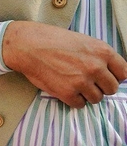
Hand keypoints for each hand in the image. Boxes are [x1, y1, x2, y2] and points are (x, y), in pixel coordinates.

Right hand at [3, 21, 126, 108]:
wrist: (29, 46)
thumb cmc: (53, 41)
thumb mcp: (84, 41)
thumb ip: (99, 56)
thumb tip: (110, 72)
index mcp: (102, 52)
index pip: (124, 73)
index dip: (116, 77)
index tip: (108, 78)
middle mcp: (96, 67)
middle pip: (112, 89)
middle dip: (101, 87)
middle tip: (89, 82)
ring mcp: (82, 81)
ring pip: (97, 99)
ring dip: (88, 95)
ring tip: (75, 85)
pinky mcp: (68, 93)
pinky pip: (80, 105)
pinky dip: (74, 100)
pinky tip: (66, 89)